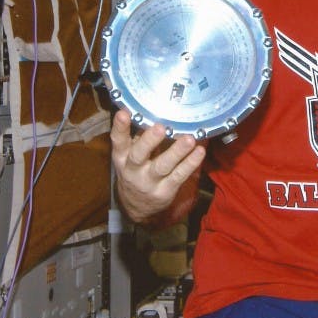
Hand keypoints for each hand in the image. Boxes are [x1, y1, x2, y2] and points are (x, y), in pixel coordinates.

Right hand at [110, 109, 205, 223]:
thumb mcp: (129, 155)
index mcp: (122, 157)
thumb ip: (138, 137)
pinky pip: (179, 176)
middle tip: (160, 128)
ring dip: (177, 152)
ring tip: (189, 139)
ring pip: (162, 166)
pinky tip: (199, 151)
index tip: (123, 113)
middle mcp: (133, 170)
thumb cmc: (136, 170)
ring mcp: (149, 181)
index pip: (118, 141)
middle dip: (149, 141)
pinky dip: (190, 163)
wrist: (136, 206)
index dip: (120, 127)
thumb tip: (155, 111)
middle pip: (139, 155)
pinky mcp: (165, 190)